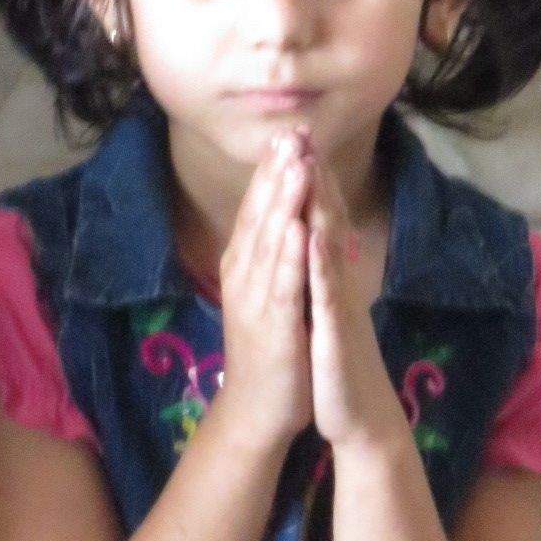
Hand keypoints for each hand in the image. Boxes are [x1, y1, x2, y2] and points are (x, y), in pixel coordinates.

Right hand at [215, 131, 313, 456]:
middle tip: (290, 131)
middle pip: (260, 215)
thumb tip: (286, 220)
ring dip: (281, 200)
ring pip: (268, 241)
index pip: (258, 209)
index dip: (272, 171)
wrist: (258, 409)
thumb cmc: (271, 351)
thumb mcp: (271, 295)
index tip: (288, 133)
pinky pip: (281, 283)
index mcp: (245, 265)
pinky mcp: (273, 325)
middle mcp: (244, 275)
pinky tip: (296, 225)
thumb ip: (275, 258)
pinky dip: (287, 253)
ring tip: (294, 162)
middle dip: (276, 172)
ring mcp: (256, 299)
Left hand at [305, 147, 409, 454]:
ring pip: (327, 247)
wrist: (359, 415)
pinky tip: (310, 234)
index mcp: (328, 278)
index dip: (308, 179)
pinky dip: (318, 262)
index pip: (318, 220)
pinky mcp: (335, 333)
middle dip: (313, 176)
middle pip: (326, 221)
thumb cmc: (338, 364)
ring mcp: (338, 306)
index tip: (294, 137)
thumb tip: (320, 241)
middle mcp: (336, 283)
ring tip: (307, 164)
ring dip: (319, 206)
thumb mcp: (326, 311)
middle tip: (302, 129)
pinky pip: (326, 292)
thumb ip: (324, 274)